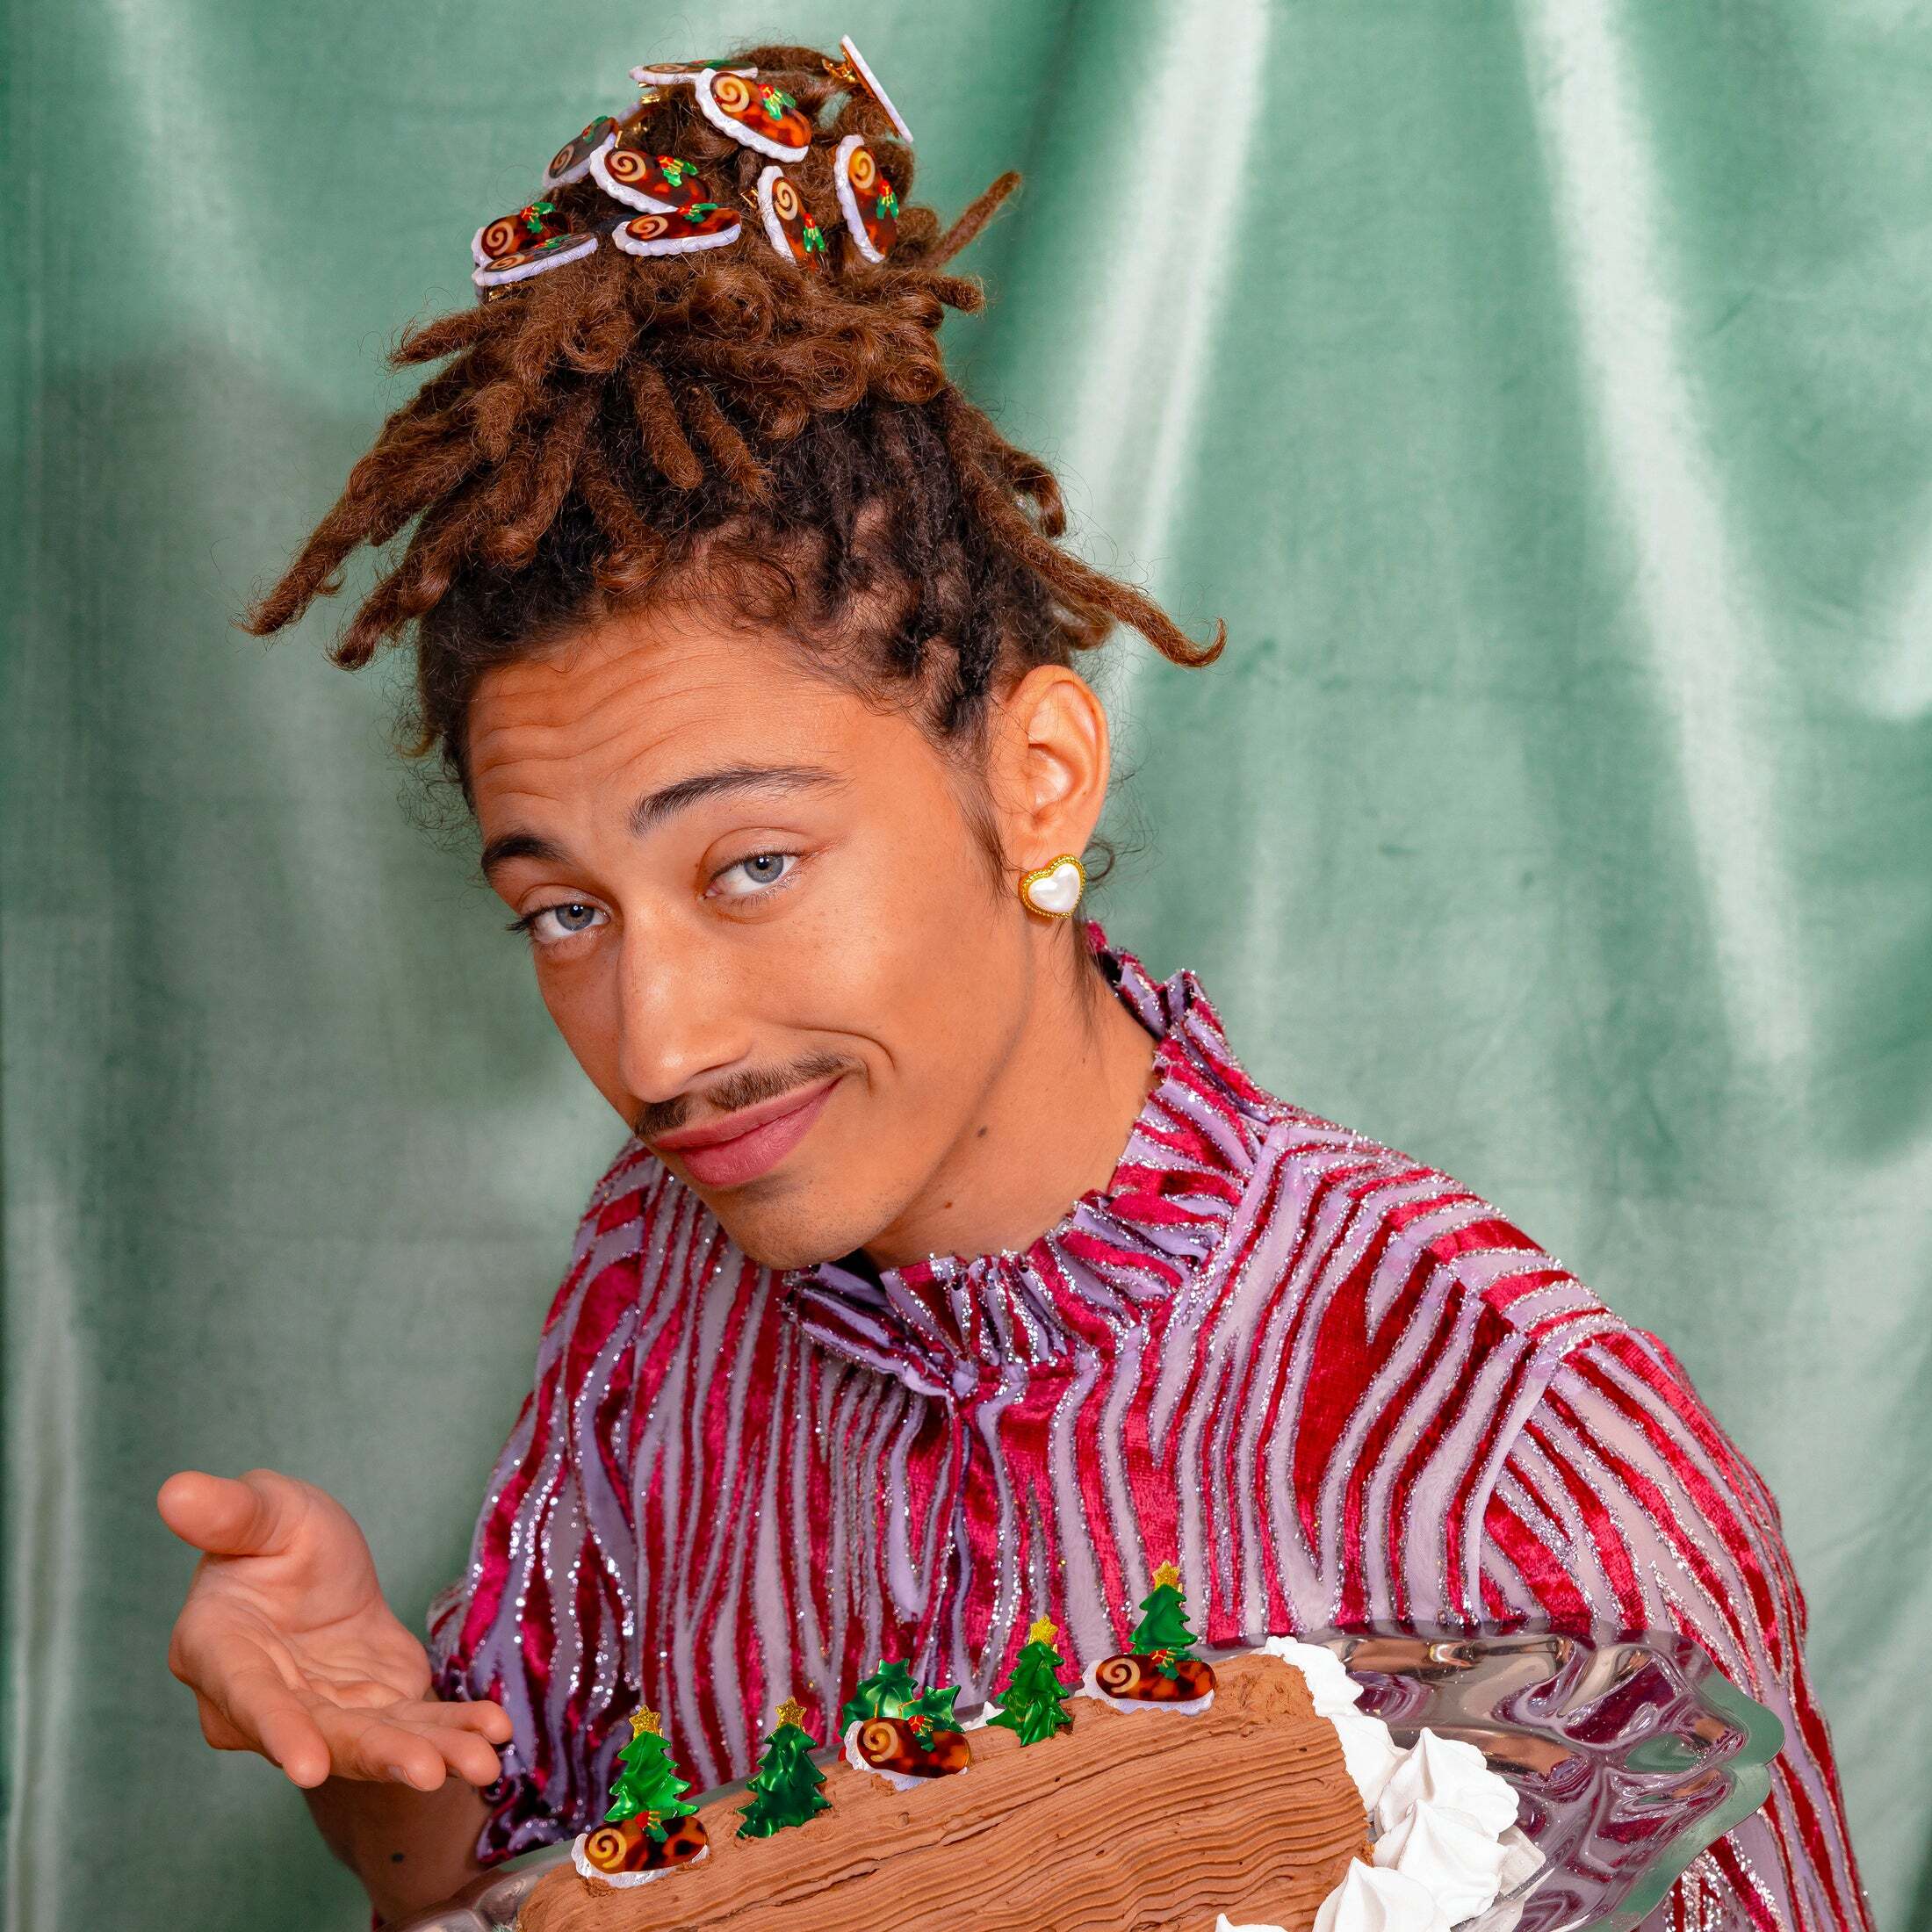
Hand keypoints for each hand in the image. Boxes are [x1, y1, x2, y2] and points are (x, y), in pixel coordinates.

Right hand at [159, 1468, 511, 1790]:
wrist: (322, 1570)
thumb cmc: (279, 1536)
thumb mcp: (267, 1509)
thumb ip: (230, 1513)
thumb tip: (174, 1491)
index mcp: (218, 1650)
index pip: (248, 1696)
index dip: (279, 1729)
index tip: (308, 1766)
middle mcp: (261, 1703)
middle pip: (322, 1735)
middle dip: (378, 1755)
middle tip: (427, 1772)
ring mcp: (319, 1717)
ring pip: (373, 1743)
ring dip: (428, 1755)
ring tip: (481, 1763)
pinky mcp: (372, 1715)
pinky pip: (416, 1728)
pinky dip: (455, 1732)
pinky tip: (494, 1734)